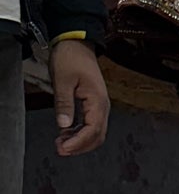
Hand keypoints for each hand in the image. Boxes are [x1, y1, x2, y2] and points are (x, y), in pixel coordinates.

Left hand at [50, 40, 109, 156]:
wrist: (77, 44)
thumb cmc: (71, 58)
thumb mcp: (63, 80)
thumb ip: (64, 104)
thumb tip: (64, 126)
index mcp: (97, 101)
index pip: (92, 130)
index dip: (78, 142)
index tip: (64, 148)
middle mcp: (102, 106)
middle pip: (97, 136)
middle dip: (80, 146)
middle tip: (61, 150)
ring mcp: (100, 106)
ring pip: (95, 133)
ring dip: (80, 141)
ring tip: (61, 143)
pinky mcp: (94, 105)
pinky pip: (91, 125)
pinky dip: (80, 133)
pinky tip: (67, 133)